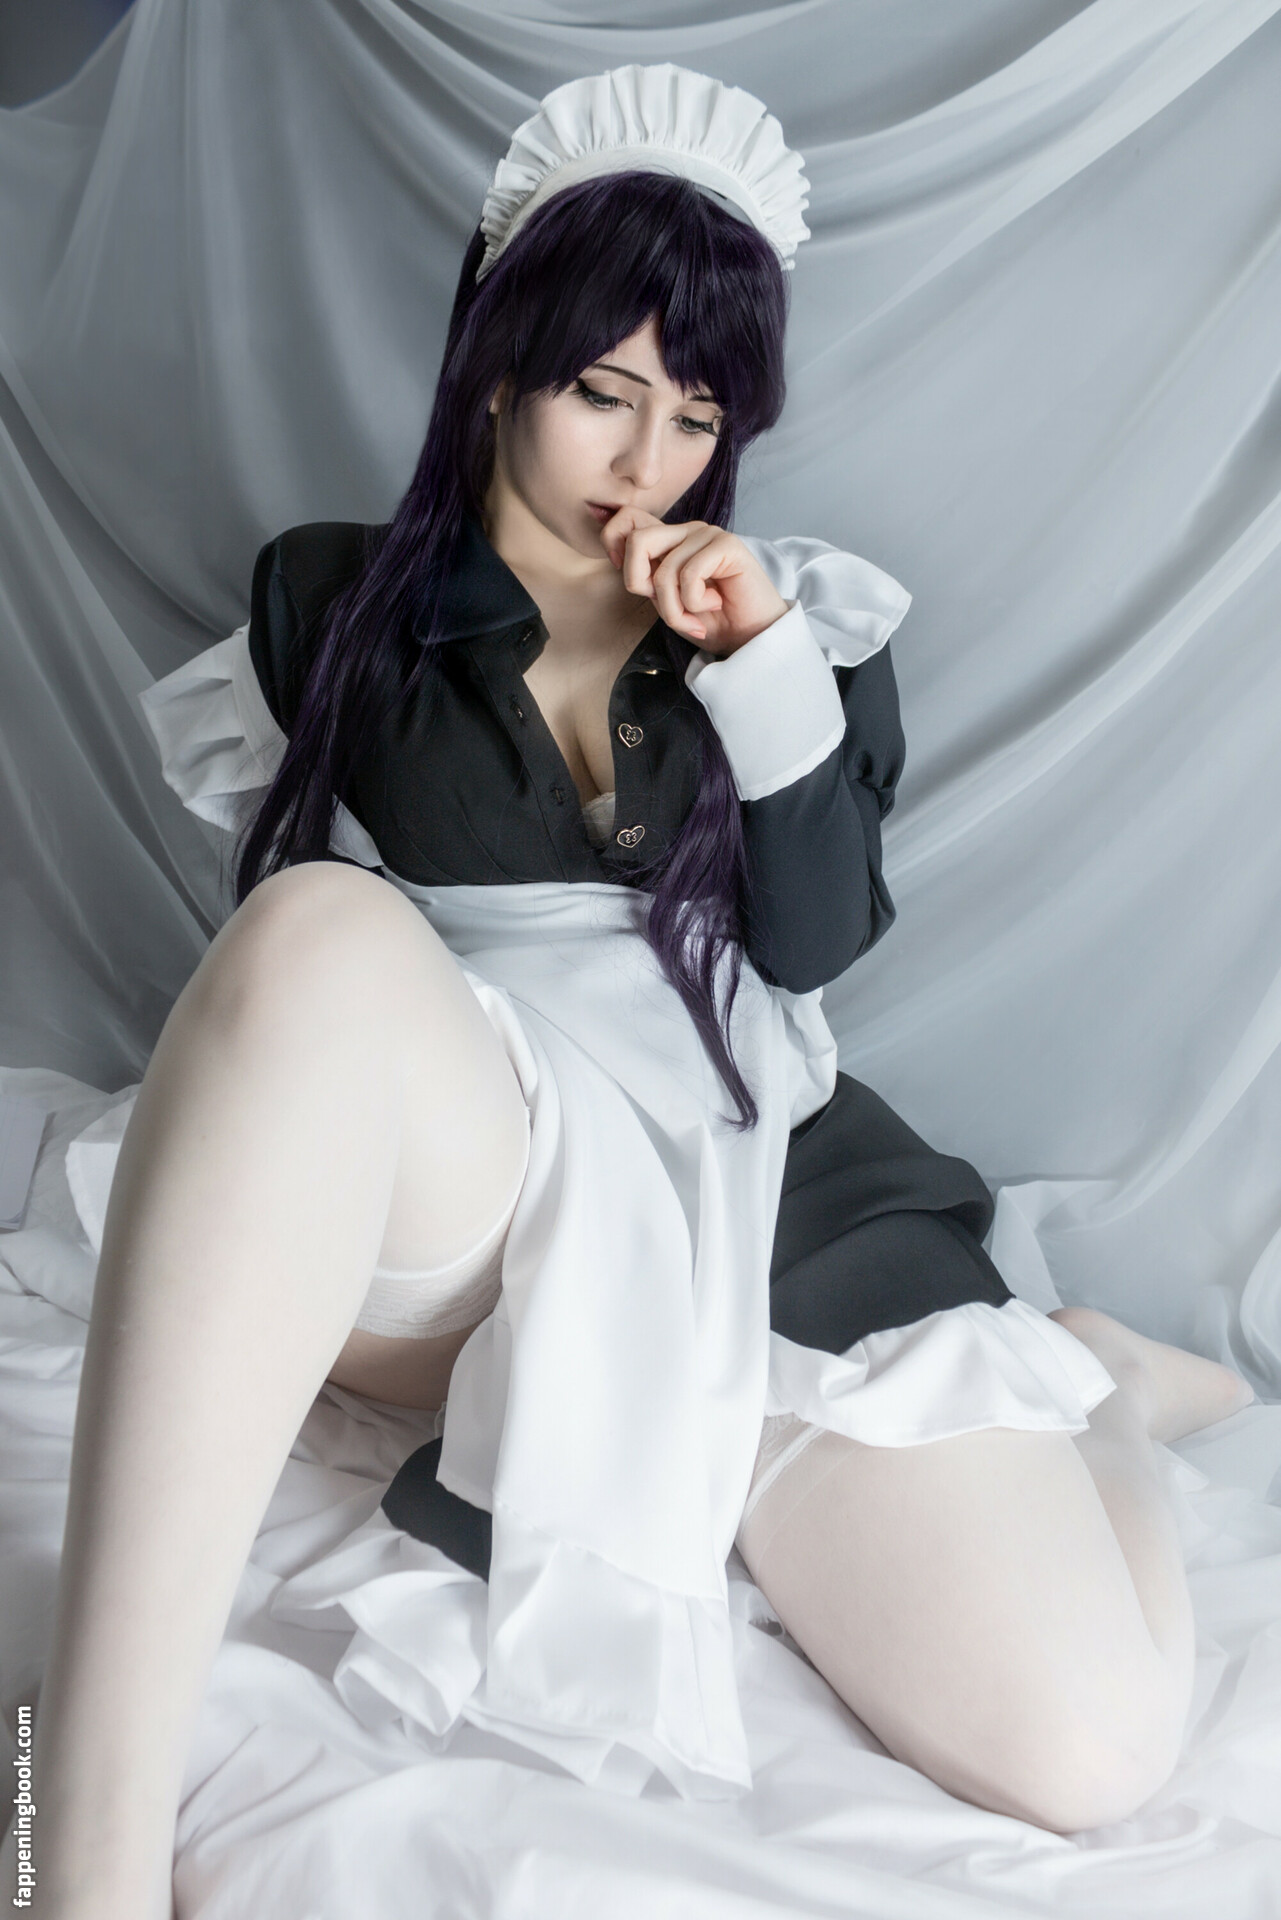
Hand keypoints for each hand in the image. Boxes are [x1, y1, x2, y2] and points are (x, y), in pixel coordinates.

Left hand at [598, 507, 789, 655]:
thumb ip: (646, 578)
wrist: (750, 639)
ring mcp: (707, 535)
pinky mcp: (727, 545)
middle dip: (639, 584)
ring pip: (663, 570)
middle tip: (666, 608)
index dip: (615, 545)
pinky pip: (689, 574)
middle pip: (636, 540)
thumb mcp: (667, 602)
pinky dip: (695, 603)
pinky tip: (715, 604)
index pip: (627, 518)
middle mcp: (686, 532)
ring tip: (695, 619)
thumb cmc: (711, 622)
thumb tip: (618, 557)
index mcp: (669, 541)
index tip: (636, 584)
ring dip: (674, 610)